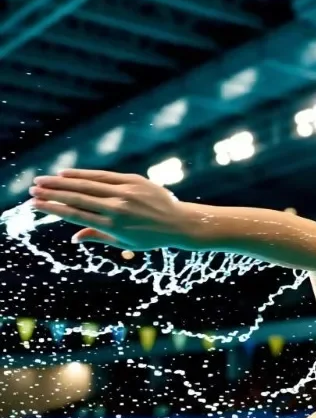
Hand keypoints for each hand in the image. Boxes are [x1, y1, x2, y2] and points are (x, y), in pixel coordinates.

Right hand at [29, 169, 196, 250]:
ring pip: (87, 185)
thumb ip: (98, 237)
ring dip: (62, 182)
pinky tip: (67, 174)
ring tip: (43, 181)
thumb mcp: (126, 244)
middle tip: (32, 191)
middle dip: (52, 194)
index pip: (76, 216)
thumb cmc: (151, 237)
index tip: (36, 206)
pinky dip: (84, 174)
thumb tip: (73, 238)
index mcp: (113, 227)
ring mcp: (126, 193)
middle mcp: (117, 209)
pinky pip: (104, 175)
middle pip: (77, 199)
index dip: (54, 210)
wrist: (180, 223)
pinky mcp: (134, 181)